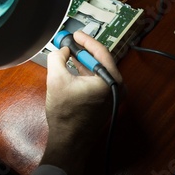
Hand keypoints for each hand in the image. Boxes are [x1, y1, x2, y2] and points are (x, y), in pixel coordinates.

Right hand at [40, 30, 122, 174]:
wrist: (69, 141)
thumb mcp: (56, 79)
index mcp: (110, 80)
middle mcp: (117, 86)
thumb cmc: (65, 112)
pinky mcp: (107, 101)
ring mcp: (114, 95)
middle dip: (85, 50)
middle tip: (72, 41)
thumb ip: (58, 58)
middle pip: (102, 61)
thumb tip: (62, 50)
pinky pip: (98, 80)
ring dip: (85, 61)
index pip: (101, 52)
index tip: (76, 33)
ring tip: (70, 51)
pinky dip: (87, 73)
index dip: (87, 41)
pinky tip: (74, 66)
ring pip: (99, 71)